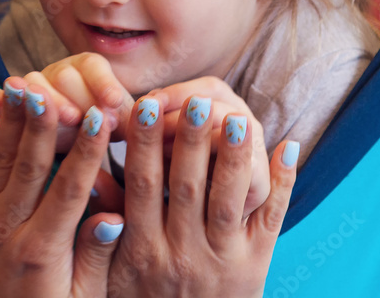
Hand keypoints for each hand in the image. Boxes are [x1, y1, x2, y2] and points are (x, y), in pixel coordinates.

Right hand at [0, 53, 134, 150]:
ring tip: (31, 102)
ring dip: (36, 99)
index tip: (113, 103)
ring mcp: (38, 86)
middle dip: (70, 97)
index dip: (104, 86)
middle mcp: (65, 72)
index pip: (98, 71)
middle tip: (74, 116)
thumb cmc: (121, 139)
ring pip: (34, 87)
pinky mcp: (15, 106)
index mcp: (96, 71)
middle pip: (65, 77)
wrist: (97, 138)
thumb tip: (151, 126)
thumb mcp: (135, 135)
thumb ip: (140, 131)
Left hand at [0, 77, 121, 297]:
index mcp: (42, 249)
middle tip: (51, 91)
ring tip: (17, 86)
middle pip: (29, 167)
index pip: (69, 190)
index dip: (87, 152)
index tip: (101, 118)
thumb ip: (96, 256)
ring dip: (8, 122)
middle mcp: (8, 228)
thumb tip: (114, 217)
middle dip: (42, 126)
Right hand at [103, 92, 298, 297]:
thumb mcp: (106, 279)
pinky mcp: (256, 264)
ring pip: (228, 199)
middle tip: (194, 100)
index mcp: (142, 249)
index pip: (142, 186)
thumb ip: (96, 236)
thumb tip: (90, 183)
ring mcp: (222, 257)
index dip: (143, 144)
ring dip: (233, 155)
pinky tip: (289, 147)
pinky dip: (284, 182)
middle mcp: (183, 252)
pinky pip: (272, 219)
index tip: (144, 104)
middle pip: (187, 185)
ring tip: (237, 117)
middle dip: (190, 139)